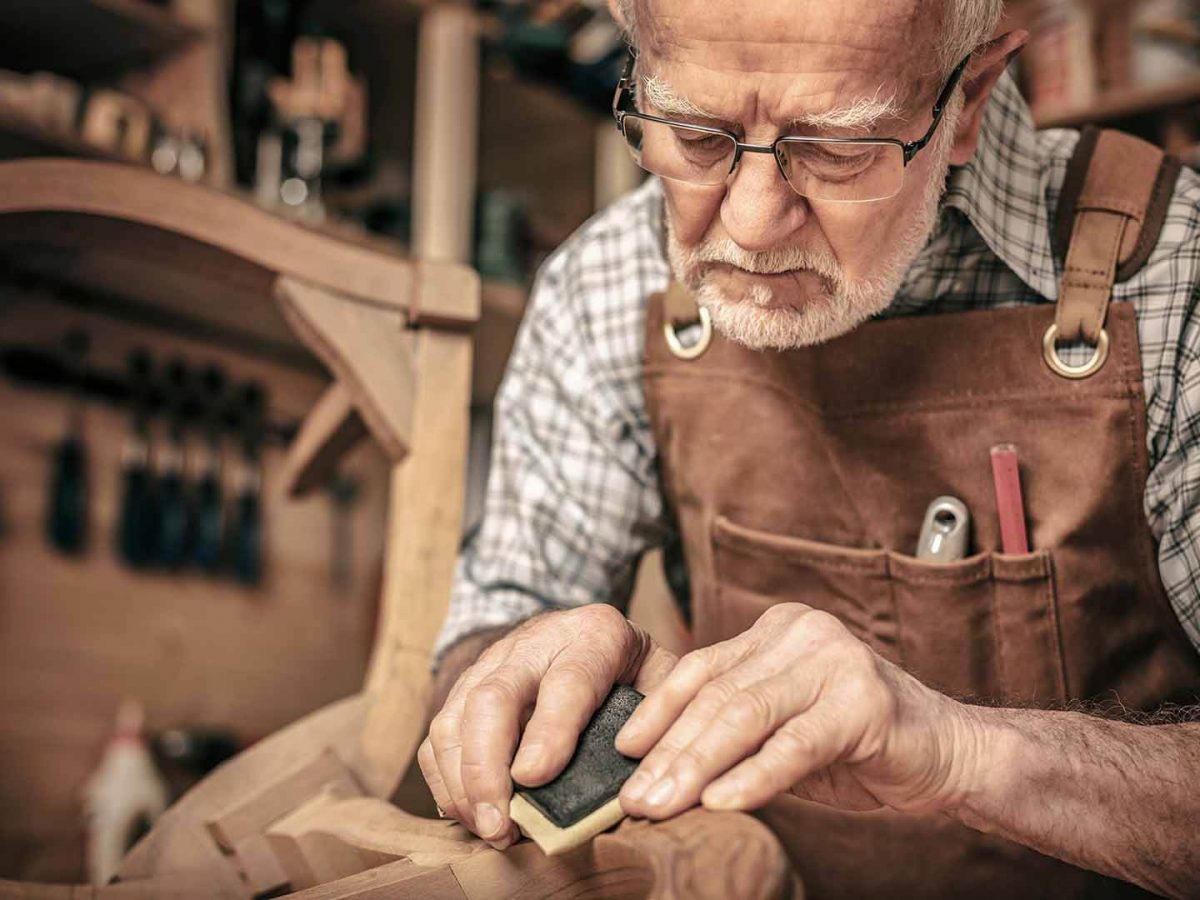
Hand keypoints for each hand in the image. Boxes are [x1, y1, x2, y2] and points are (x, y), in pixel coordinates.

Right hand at [418, 604, 676, 847]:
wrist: (586, 628)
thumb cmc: (631, 668)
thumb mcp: (662, 678)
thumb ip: (660, 719)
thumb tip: (643, 782)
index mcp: (595, 635)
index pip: (568, 681)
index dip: (549, 731)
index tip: (535, 777)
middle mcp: (535, 642)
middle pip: (495, 697)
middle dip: (488, 767)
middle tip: (500, 824)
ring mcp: (492, 663)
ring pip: (457, 716)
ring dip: (463, 781)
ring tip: (488, 829)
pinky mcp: (465, 687)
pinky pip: (439, 734)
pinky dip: (446, 780)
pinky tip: (469, 813)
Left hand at [616, 604, 981, 819]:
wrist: (950, 753)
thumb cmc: (855, 744)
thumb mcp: (783, 727)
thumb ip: (731, 730)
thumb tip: (654, 767)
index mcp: (776, 630)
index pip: (700, 669)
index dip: (656, 712)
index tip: (620, 753)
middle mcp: (802, 633)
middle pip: (717, 695)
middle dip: (668, 752)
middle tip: (632, 799)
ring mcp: (835, 662)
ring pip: (746, 716)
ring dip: (696, 767)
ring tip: (662, 806)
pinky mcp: (864, 703)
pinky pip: (795, 745)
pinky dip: (754, 777)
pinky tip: (721, 804)